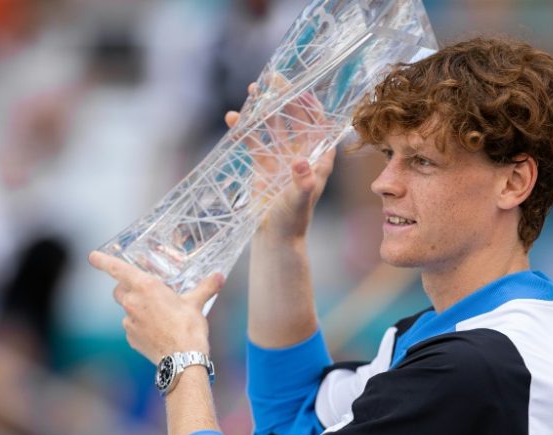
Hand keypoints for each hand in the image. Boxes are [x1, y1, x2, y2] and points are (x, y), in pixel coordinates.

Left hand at [88, 251, 224, 363]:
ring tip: (159, 315)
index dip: (104, 261)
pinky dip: (141, 326)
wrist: (182, 359)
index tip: (93, 256)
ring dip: (138, 309)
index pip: (118, 269)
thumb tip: (219, 277)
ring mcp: (130, 322)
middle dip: (126, 288)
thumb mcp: (197, 303)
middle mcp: (133, 302)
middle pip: (119, 290)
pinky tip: (157, 330)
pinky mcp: (131, 338)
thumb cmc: (188, 327)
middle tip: (144, 290)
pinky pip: (132, 327)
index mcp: (146, 287)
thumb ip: (206, 287)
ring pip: (127, 310)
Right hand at [225, 82, 335, 241]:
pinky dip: (244, 130)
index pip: (320, 124)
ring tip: (252, 90)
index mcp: (318, 159)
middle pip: (294, 118)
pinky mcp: (263, 165)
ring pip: (273, 126)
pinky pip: (254, 141)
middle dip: (284, 98)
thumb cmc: (293, 221)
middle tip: (272, 79)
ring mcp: (282, 158)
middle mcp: (302, 154)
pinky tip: (233, 119)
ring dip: (263, 108)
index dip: (311, 105)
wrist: (275, 237)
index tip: (300, 88)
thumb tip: (299, 163)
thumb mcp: (299, 200)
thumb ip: (302, 182)